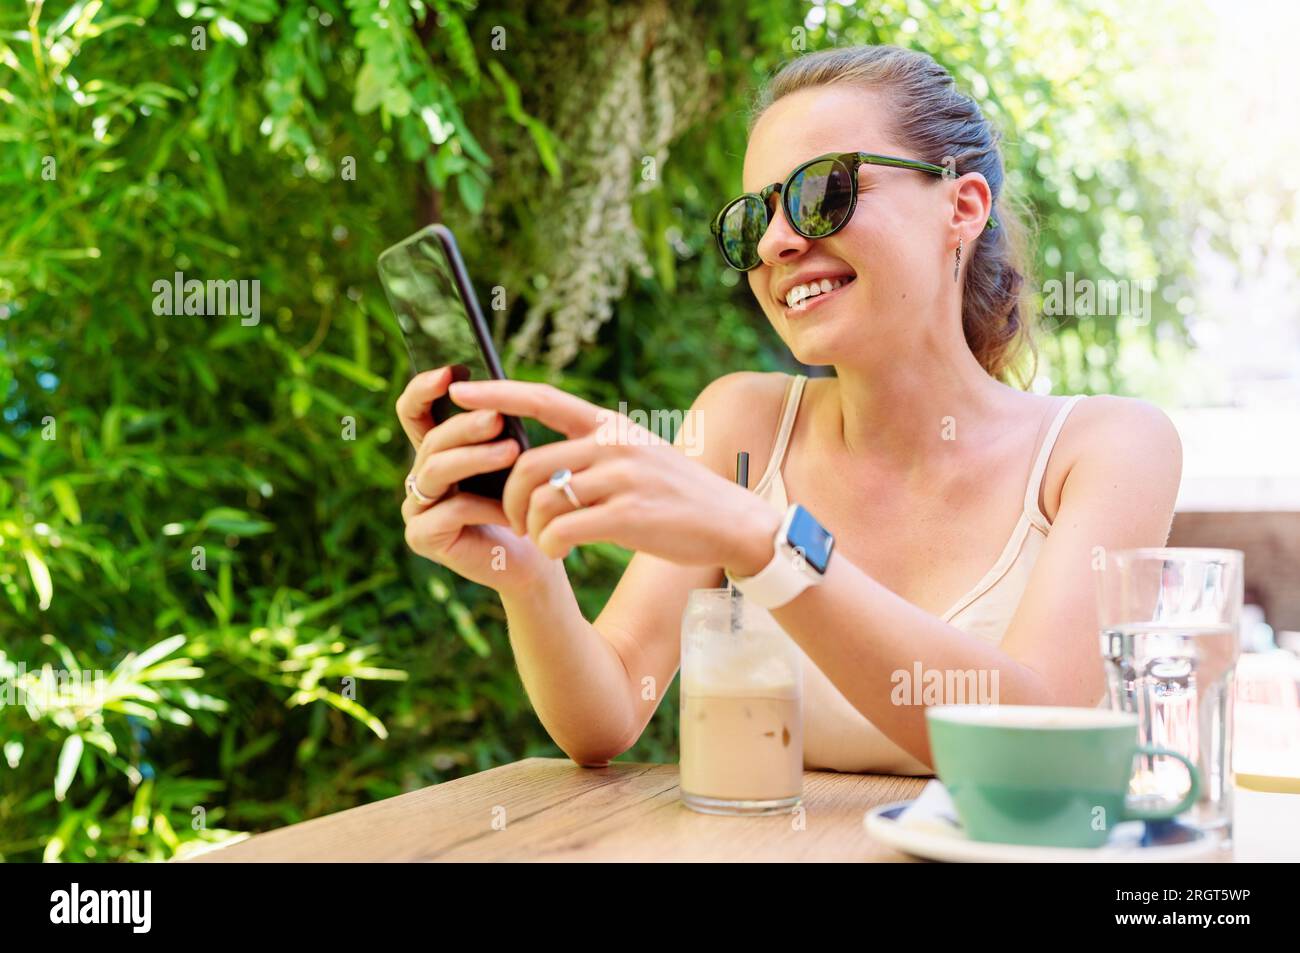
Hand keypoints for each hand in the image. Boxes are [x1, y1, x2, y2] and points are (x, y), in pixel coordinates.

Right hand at [395, 367, 552, 592]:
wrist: (533, 558)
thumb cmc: (523, 503)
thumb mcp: (511, 459)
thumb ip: (496, 431)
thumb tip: (496, 396)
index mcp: (436, 451)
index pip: (413, 411)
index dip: (423, 388)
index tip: (451, 372)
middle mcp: (418, 476)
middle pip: (432, 441)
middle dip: (465, 427)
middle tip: (498, 419)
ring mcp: (415, 508)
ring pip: (436, 471)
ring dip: (475, 458)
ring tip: (513, 452)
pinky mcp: (421, 537)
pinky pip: (450, 511)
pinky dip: (485, 507)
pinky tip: (513, 512)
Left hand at [445, 378, 781, 572]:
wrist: (731, 521)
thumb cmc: (675, 494)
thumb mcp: (637, 453)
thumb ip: (593, 447)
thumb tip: (537, 457)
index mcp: (609, 426)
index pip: (543, 399)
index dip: (497, 394)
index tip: (459, 391)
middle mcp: (613, 445)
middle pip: (529, 464)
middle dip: (509, 497)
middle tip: (513, 521)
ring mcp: (623, 479)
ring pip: (542, 499)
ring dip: (529, 527)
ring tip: (541, 540)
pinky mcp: (629, 517)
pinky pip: (563, 529)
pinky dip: (549, 545)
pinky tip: (559, 553)